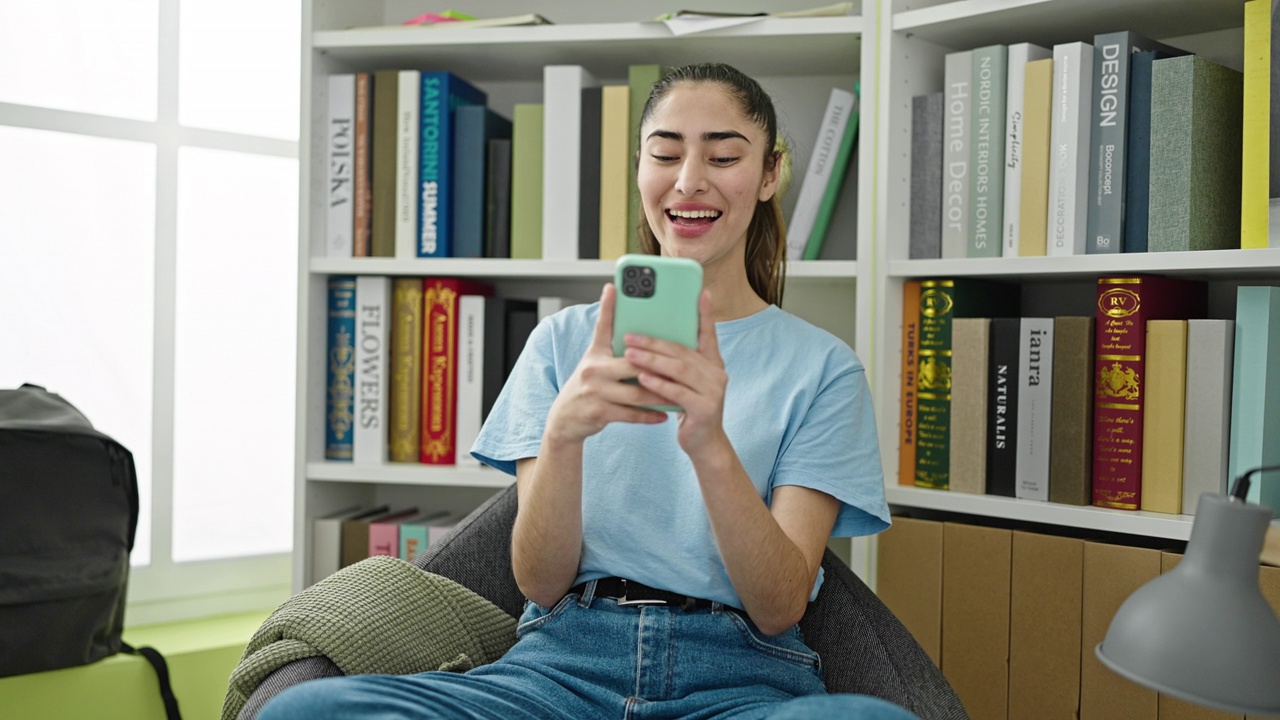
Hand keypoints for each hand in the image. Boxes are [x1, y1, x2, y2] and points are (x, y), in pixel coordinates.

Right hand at [544, 284, 669, 444]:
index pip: (603, 326)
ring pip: (636, 392)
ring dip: (660, 394)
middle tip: (683, 364)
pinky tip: (664, 414)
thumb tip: (634, 329)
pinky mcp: (598, 412)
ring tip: (680, 392)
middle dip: (659, 364)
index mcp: (595, 353)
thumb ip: (612, 344)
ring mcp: (595, 392)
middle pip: (633, 363)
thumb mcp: (595, 361)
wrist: (566, 419)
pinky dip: (649, 415)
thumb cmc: (590, 386)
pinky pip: (630, 413)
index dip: (608, 306)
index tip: (614, 287)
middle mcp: (593, 369)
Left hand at [623, 289, 728, 453]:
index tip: (701, 292)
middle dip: (654, 342)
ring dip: (652, 360)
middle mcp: (717, 374)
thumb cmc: (688, 408)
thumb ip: (676, 363)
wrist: (704, 443)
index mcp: (713, 363)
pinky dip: (659, 384)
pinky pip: (678, 392)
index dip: (705, 313)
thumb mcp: (684, 382)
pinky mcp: (706, 408)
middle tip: (629, 335)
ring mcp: (714, 391)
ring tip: (629, 354)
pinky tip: (642, 378)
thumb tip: (647, 342)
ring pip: (680, 369)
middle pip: (683, 351)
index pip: (708, 334)